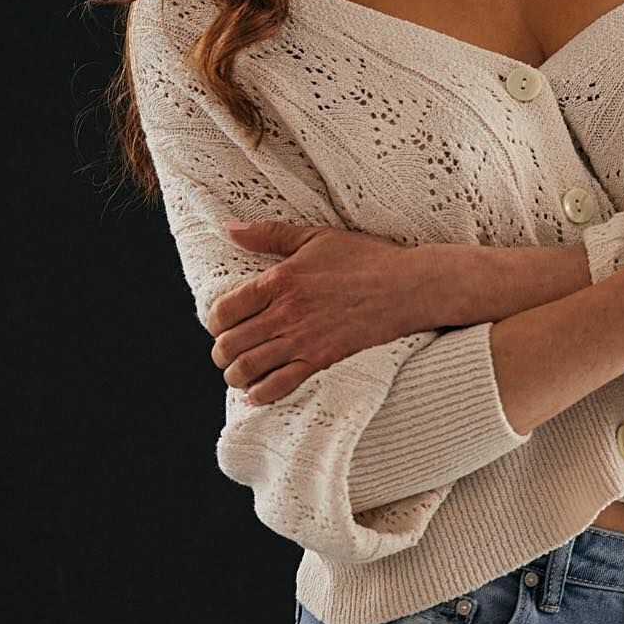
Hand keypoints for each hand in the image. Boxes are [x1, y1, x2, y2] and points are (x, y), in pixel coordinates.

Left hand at [207, 218, 428, 404]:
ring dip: (235, 375)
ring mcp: (303, 340)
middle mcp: (285, 313)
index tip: (222, 324)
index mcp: (279, 281)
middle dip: (221, 352)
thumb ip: (269, 235)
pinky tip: (257, 394)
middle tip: (227, 352)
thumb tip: (229, 229)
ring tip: (238, 374)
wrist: (408, 286)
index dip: (215, 321)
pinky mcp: (322, 359)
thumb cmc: (366, 258)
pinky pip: (280, 385)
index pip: (224, 310)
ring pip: (247, 368)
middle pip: (229, 343)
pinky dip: (261, 394)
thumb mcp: (315, 237)